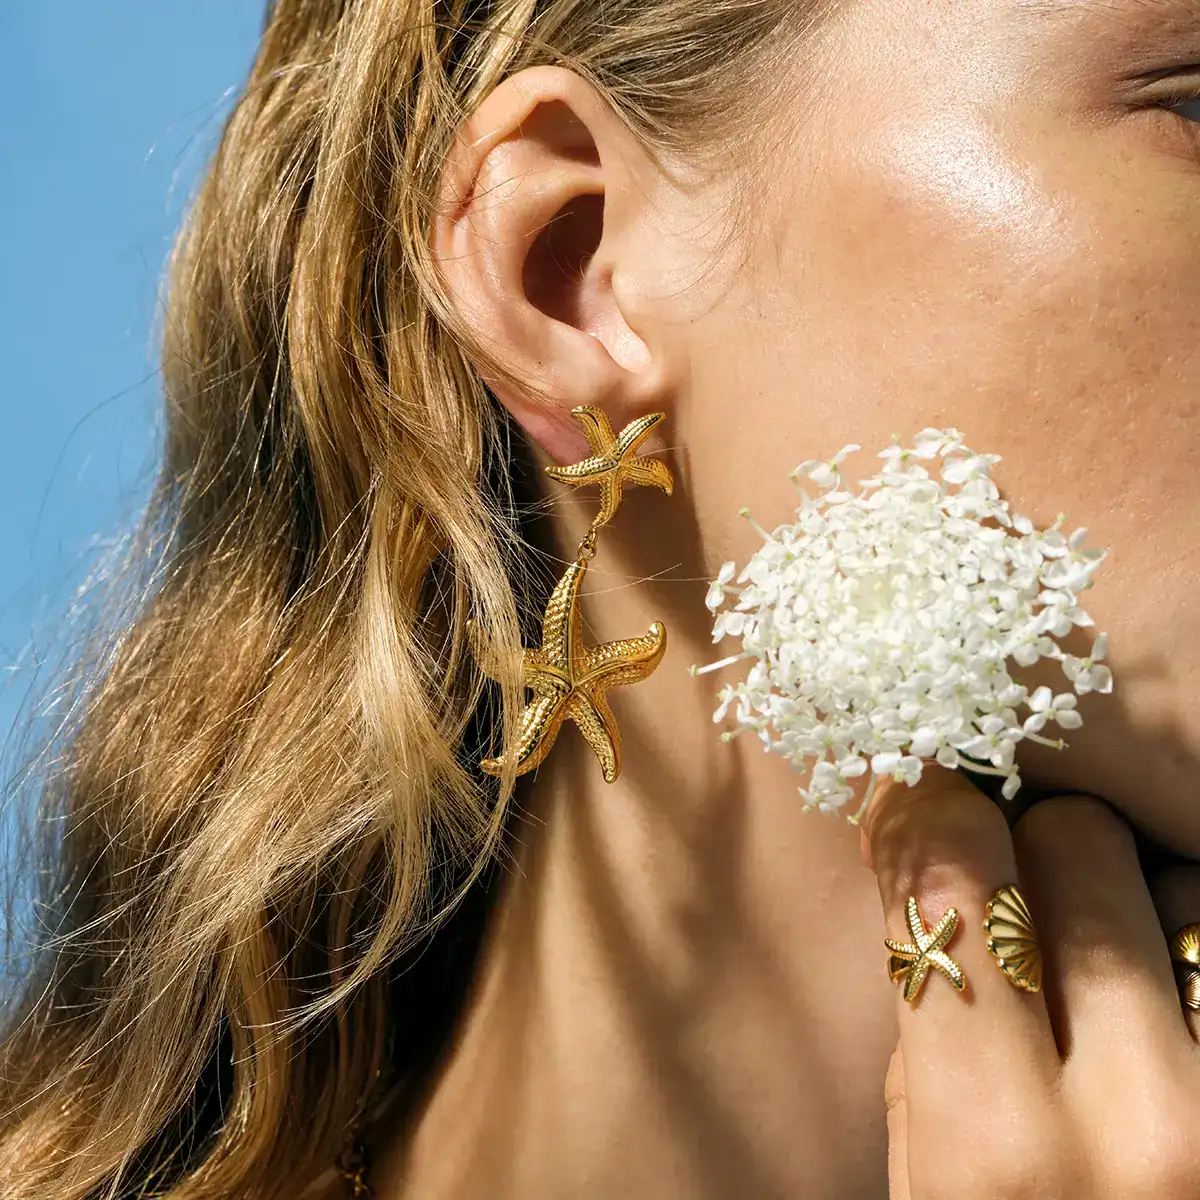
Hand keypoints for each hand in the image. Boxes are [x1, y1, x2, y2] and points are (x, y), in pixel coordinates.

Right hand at [860, 765, 1199, 1198]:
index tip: (918, 790)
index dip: (925, 808)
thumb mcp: (924, 1185)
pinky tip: (1162, 996)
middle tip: (1011, 885)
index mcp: (1001, 1151)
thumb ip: (927, 1026)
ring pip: (1179, 882)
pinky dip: (1191, 949)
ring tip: (1101, 957)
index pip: (955, 882)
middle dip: (1029, 842)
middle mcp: (1144, 1124)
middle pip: (1077, 844)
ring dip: (1126, 896)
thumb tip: (916, 851)